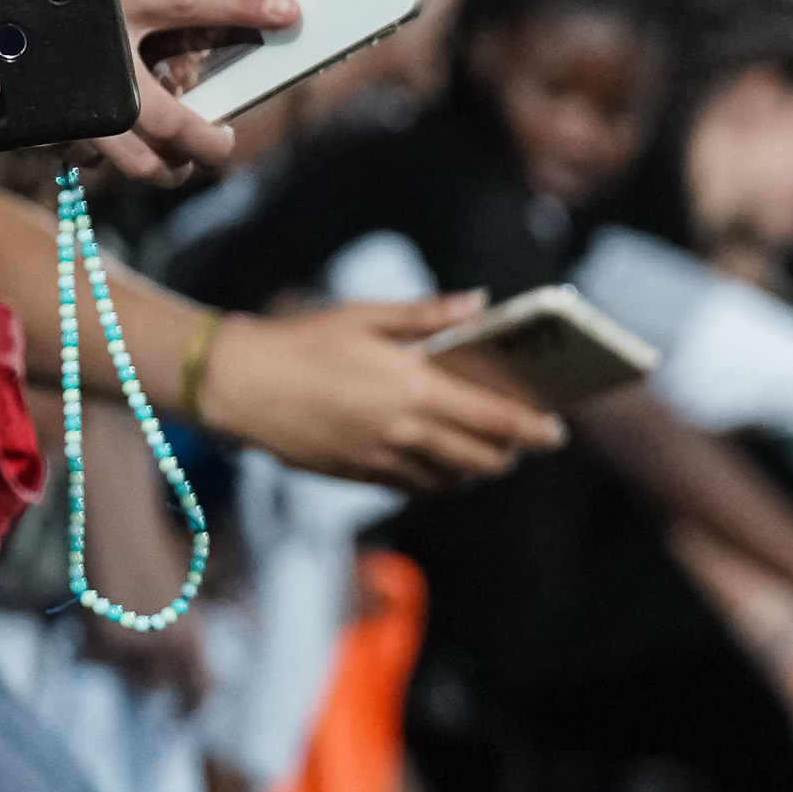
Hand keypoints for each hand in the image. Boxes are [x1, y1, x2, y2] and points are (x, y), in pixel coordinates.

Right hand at [81, 0, 289, 185]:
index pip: (190, 0)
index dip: (243, 5)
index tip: (289, 12)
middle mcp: (99, 53)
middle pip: (172, 119)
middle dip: (208, 143)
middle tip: (224, 143)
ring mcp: (70, 96)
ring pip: (133, 158)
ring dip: (167, 167)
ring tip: (184, 161)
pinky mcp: (46, 122)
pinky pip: (90, 158)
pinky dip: (116, 161)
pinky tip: (131, 154)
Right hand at [197, 294, 565, 488]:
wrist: (237, 385)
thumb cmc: (302, 341)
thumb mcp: (367, 317)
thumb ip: (429, 316)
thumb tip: (480, 304)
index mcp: (414, 390)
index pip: (495, 421)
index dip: (532, 430)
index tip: (556, 432)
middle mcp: (404, 433)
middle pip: (481, 459)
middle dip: (510, 453)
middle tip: (523, 441)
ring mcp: (380, 460)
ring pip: (450, 480)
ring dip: (476, 470)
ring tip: (487, 453)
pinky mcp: (357, 476)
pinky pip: (414, 487)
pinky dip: (439, 479)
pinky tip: (441, 463)